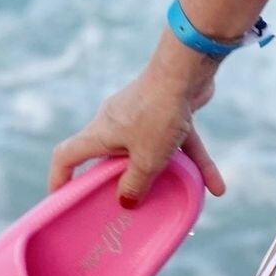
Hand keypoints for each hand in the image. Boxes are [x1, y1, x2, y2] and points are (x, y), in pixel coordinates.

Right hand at [47, 68, 227, 208]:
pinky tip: (216, 186)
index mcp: (99, 134)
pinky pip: (178, 143)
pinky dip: (194, 161)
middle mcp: (116, 123)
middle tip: (127, 204)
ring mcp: (142, 116)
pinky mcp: (168, 111)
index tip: (62, 199)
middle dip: (120, 181)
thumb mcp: (147, 160)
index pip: (66, 156)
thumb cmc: (158, 114)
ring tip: (183, 200)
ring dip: (169, 175)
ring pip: (152, 152)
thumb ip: (136, 184)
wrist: (186, 71)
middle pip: (110, 157)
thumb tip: (126, 201)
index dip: (60, 178)